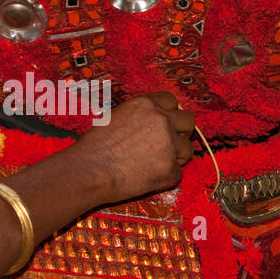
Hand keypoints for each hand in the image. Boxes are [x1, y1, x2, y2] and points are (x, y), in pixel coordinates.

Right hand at [75, 92, 196, 201]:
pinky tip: (147, 177)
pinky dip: (166, 177)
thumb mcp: (115, 117)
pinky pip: (177, 172)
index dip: (170, 114)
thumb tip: (150, 121)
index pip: (171, 101)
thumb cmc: (95, 146)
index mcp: (146, 105)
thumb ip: (139, 117)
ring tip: (154, 164)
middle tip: (169, 144)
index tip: (166, 123)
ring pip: (187, 149)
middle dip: (182, 132)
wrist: (91, 170)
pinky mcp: (171, 168)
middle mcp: (162, 120)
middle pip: (188, 121)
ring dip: (176, 156)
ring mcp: (169, 144)